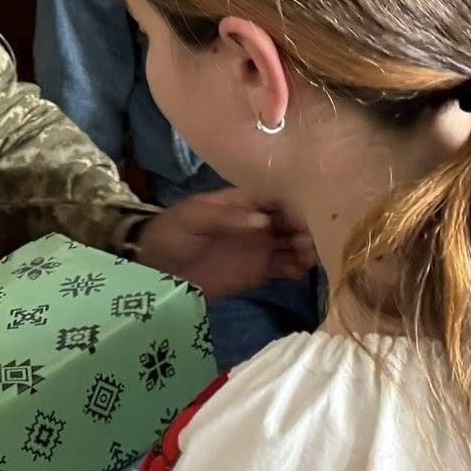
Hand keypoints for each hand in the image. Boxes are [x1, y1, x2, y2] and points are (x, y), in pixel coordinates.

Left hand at [135, 190, 314, 299]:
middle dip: (306, 227)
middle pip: (292, 221)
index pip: (277, 198)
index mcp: (244, 202)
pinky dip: (298, 268)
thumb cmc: (172, 233)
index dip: (294, 204)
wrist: (157, 269)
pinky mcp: (261, 271)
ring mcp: (262, 247)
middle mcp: (259, 222)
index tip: (308, 214)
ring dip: (307, 248)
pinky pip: (287, 268)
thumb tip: (264, 222)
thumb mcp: (194, 217)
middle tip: (312, 239)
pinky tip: (300, 270)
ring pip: (295, 244)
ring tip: (309, 255)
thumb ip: (227, 217)